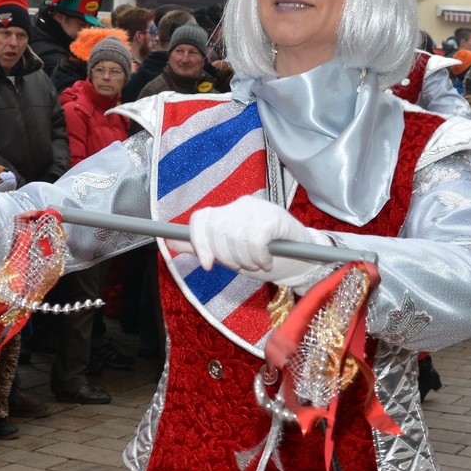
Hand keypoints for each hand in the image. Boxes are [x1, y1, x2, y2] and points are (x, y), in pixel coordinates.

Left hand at [168, 194, 331, 290]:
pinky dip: (259, 258)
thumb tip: (168, 240)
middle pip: (216, 231)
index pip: (201, 218)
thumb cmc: (264, 255)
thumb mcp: (229, 253)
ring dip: (246, 260)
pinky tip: (267, 261)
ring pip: (235, 239)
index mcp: (228, 211)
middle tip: (243, 265)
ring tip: (258, 264)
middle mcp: (240, 204)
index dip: (198, 242)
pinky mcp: (274, 216)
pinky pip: (255, 241)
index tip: (207, 265)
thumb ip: (200, 245)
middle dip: (227, 257)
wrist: (303, 257)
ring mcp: (258, 208)